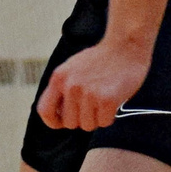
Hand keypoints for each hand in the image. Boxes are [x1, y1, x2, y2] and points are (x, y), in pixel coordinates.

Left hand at [37, 39, 153, 130]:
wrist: (126, 46)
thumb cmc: (101, 59)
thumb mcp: (72, 68)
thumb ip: (63, 87)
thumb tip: (59, 113)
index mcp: (59, 78)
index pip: (44, 110)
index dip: (53, 121)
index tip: (62, 122)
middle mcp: (70, 86)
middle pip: (69, 123)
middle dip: (81, 119)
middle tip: (93, 107)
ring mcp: (88, 94)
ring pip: (87, 126)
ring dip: (97, 118)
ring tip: (103, 102)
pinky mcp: (107, 100)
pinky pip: (104, 123)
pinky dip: (110, 117)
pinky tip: (113, 102)